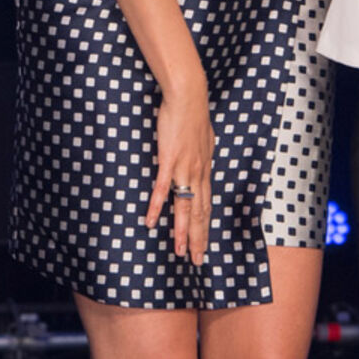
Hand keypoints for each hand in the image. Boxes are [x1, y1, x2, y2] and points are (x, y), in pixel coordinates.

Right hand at [146, 84, 213, 264]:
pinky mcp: (169, 161)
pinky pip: (162, 189)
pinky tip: (151, 222)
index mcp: (204, 169)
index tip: (205, 245)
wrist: (189, 96)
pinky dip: (157, 208)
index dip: (205, 228)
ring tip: (181, 253)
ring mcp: (184, 169)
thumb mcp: (204, 136)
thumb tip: (205, 151)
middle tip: (198, 262)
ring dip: (182, 233)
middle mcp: (198, 174)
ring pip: (184, 208)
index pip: (206, 206)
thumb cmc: (194, 112)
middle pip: (199, 213)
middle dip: (198, 239)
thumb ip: (203, 149)